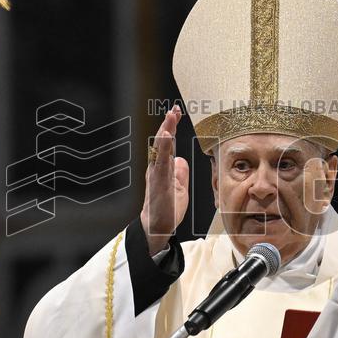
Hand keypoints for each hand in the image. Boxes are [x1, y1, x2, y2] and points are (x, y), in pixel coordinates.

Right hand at [140, 106, 189, 254]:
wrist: (156, 228)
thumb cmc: (167, 209)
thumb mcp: (179, 188)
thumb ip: (180, 172)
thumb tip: (181, 159)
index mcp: (162, 168)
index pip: (167, 144)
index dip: (171, 128)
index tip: (176, 113)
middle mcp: (157, 168)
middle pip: (162, 142)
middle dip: (168, 124)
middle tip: (174, 109)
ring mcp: (157, 174)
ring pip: (160, 148)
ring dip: (165, 131)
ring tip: (170, 117)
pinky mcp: (159, 181)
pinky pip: (161, 161)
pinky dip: (163, 147)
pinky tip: (166, 135)